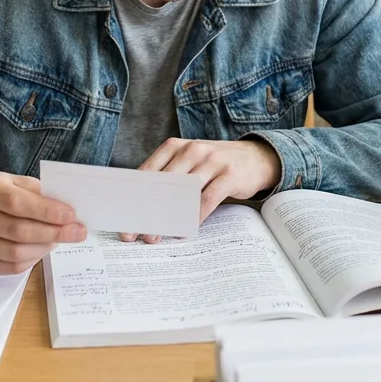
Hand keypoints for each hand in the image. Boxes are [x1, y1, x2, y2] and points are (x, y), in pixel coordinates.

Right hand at [0, 171, 86, 274]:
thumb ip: (35, 192)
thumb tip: (66, 211)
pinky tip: (40, 249)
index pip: (15, 203)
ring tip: (58, 239)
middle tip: (76, 232)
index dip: (46, 211)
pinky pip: (9, 267)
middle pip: (17, 230)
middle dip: (53, 232)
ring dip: (44, 247)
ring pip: (15, 253)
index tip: (71, 215)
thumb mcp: (10, 181)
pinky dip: (31, 260)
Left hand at [119, 138, 282, 242]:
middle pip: (163, 184)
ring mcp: (212, 162)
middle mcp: (192, 150)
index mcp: (175, 146)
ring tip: (156, 235)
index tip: (124, 217)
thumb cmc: (214, 164)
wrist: (256, 157)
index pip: (149, 171)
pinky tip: (185, 229)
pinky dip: (195, 217)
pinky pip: (208, 200)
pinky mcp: (229, 176)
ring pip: (184, 193)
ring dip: (168, 217)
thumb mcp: (189, 161)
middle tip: (135, 232)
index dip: (134, 196)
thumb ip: (168, 175)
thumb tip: (141, 205)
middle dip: (147, 210)